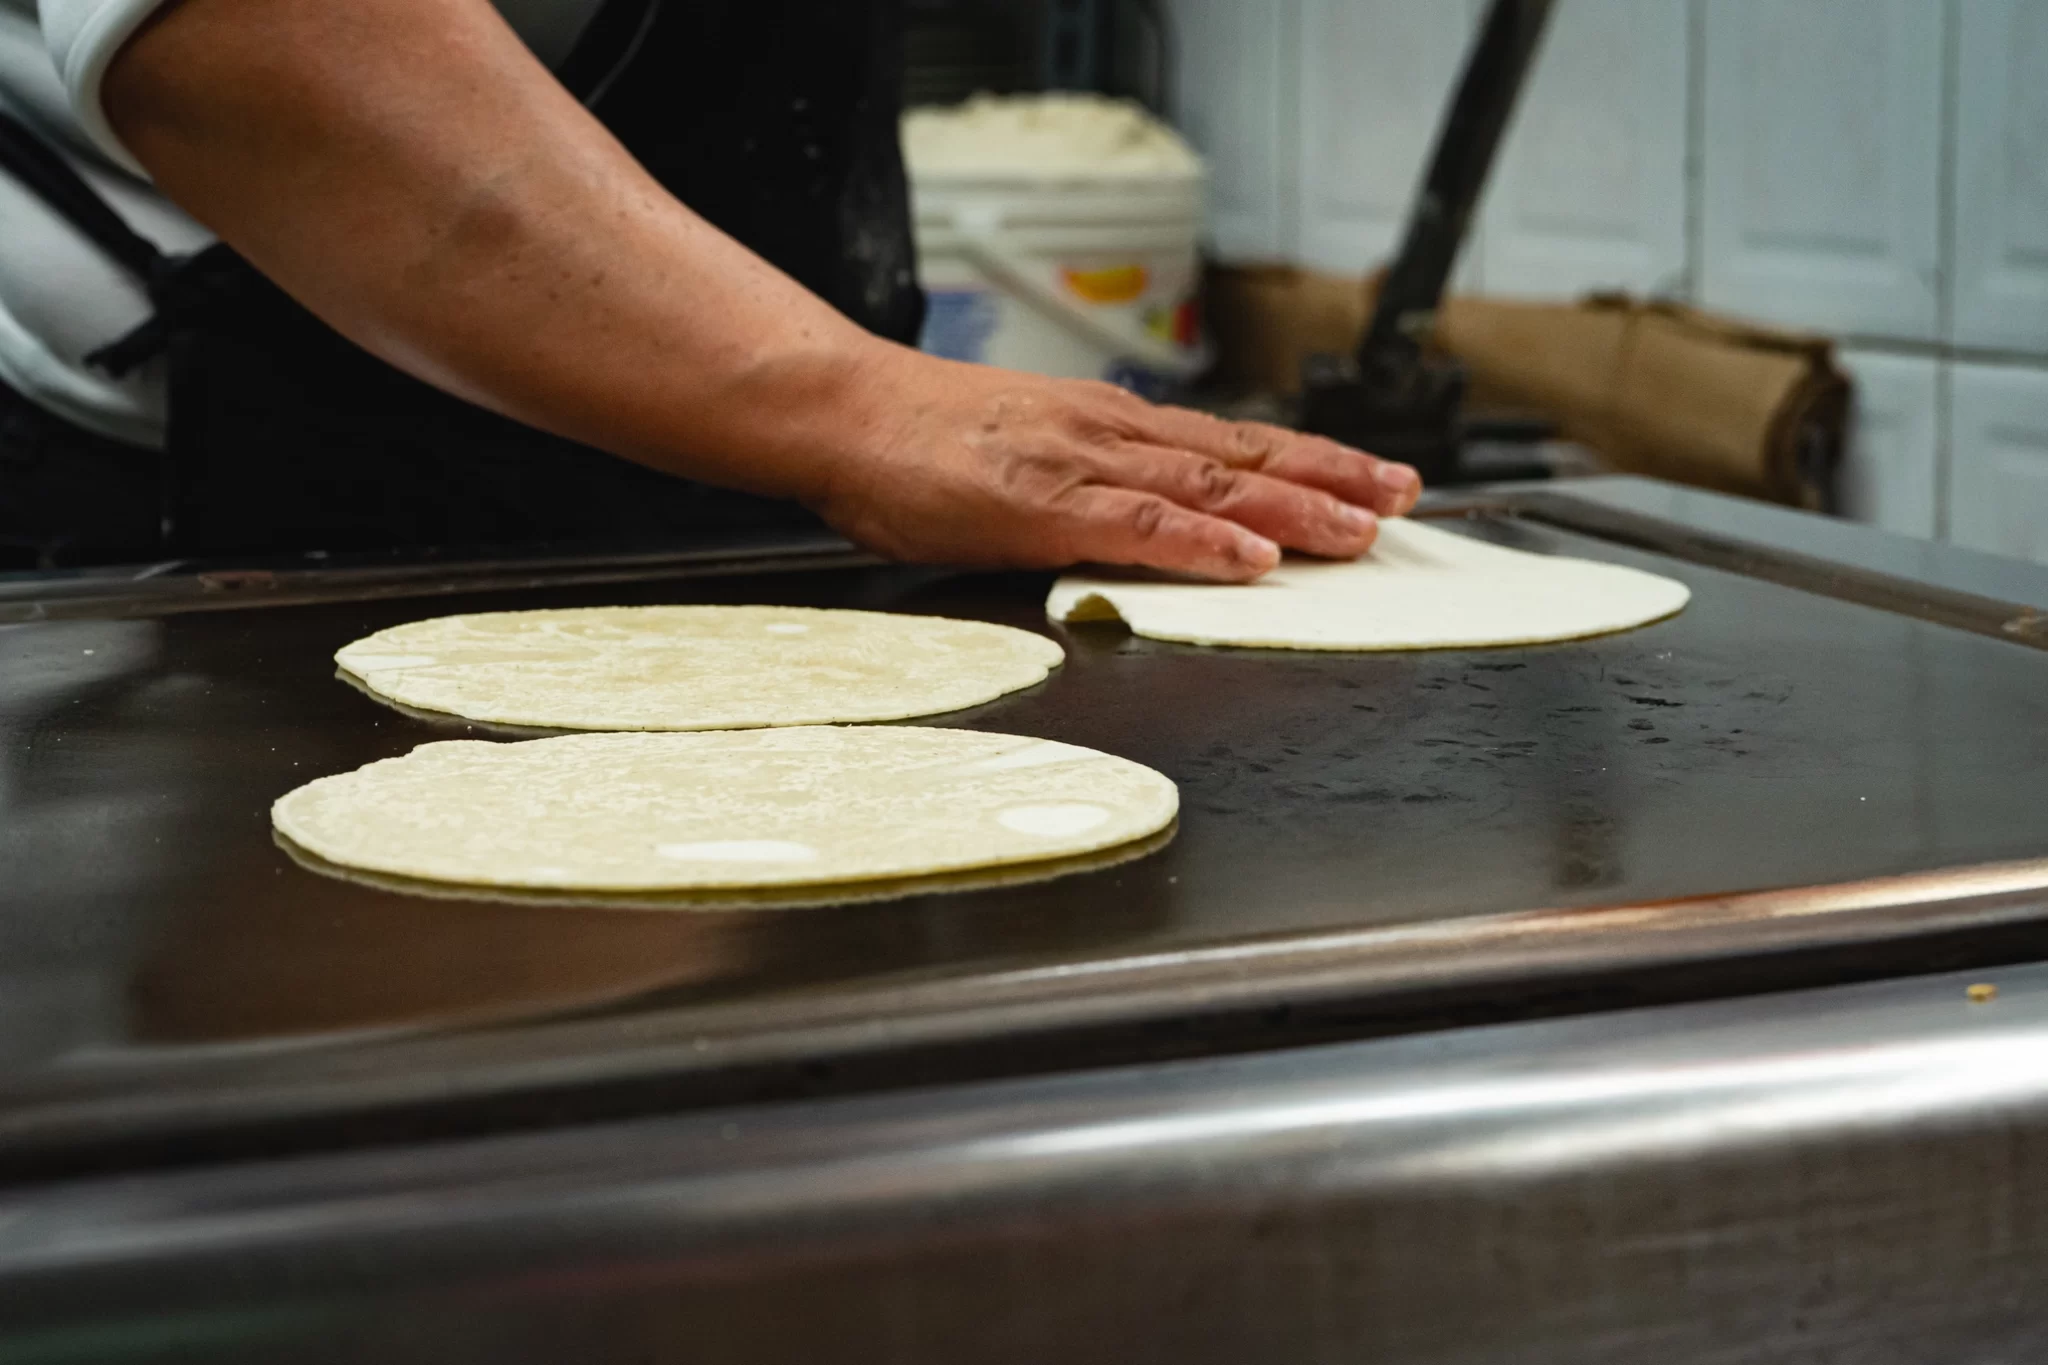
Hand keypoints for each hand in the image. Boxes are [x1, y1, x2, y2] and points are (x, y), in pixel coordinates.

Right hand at [809, 346, 1422, 581]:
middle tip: (1404, 498)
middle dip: (1332, 478)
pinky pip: (1137, 525)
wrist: (841, 410)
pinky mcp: (1041, 505)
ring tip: (1361, 529)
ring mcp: (1080, 464)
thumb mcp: (1025, 450)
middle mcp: (1111, 434)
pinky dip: (1202, 543)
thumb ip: (1088, 485)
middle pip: (1243, 458)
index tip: (1372, 479)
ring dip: (1294, 508)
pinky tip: (1252, 560)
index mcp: (1110, 425)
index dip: (1310, 463)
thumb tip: (1143, 523)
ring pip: (1209, 487)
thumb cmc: (920, 441)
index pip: (1231, 446)